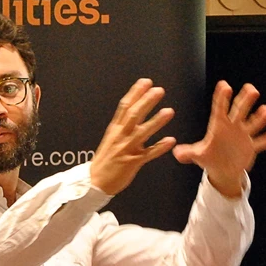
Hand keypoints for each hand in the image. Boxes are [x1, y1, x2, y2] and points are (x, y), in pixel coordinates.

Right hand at [89, 78, 177, 195]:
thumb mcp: (110, 138)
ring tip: (169, 111)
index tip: (145, 82)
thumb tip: (132, 111)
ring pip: (142, 133)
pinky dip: (159, 147)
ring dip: (156, 121)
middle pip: (133, 115)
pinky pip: (148, 154)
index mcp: (115, 130)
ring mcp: (126, 149)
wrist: (94, 183)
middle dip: (146, 102)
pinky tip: (170, 140)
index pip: (124, 107)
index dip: (135, 93)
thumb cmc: (105, 161)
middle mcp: (120, 137)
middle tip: (159, 90)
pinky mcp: (132, 163)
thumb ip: (122, 125)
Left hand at [172, 80, 265, 196]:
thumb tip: (176, 153)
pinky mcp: (252, 147)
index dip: (221, 98)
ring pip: (253, 124)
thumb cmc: (210, 157)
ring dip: (260, 118)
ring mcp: (244, 136)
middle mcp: (233, 127)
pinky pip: (260, 143)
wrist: (223, 169)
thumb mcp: (198, 155)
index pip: (219, 109)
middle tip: (250, 89)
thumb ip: (188, 153)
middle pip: (240, 111)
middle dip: (245, 100)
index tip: (223, 85)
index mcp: (219, 126)